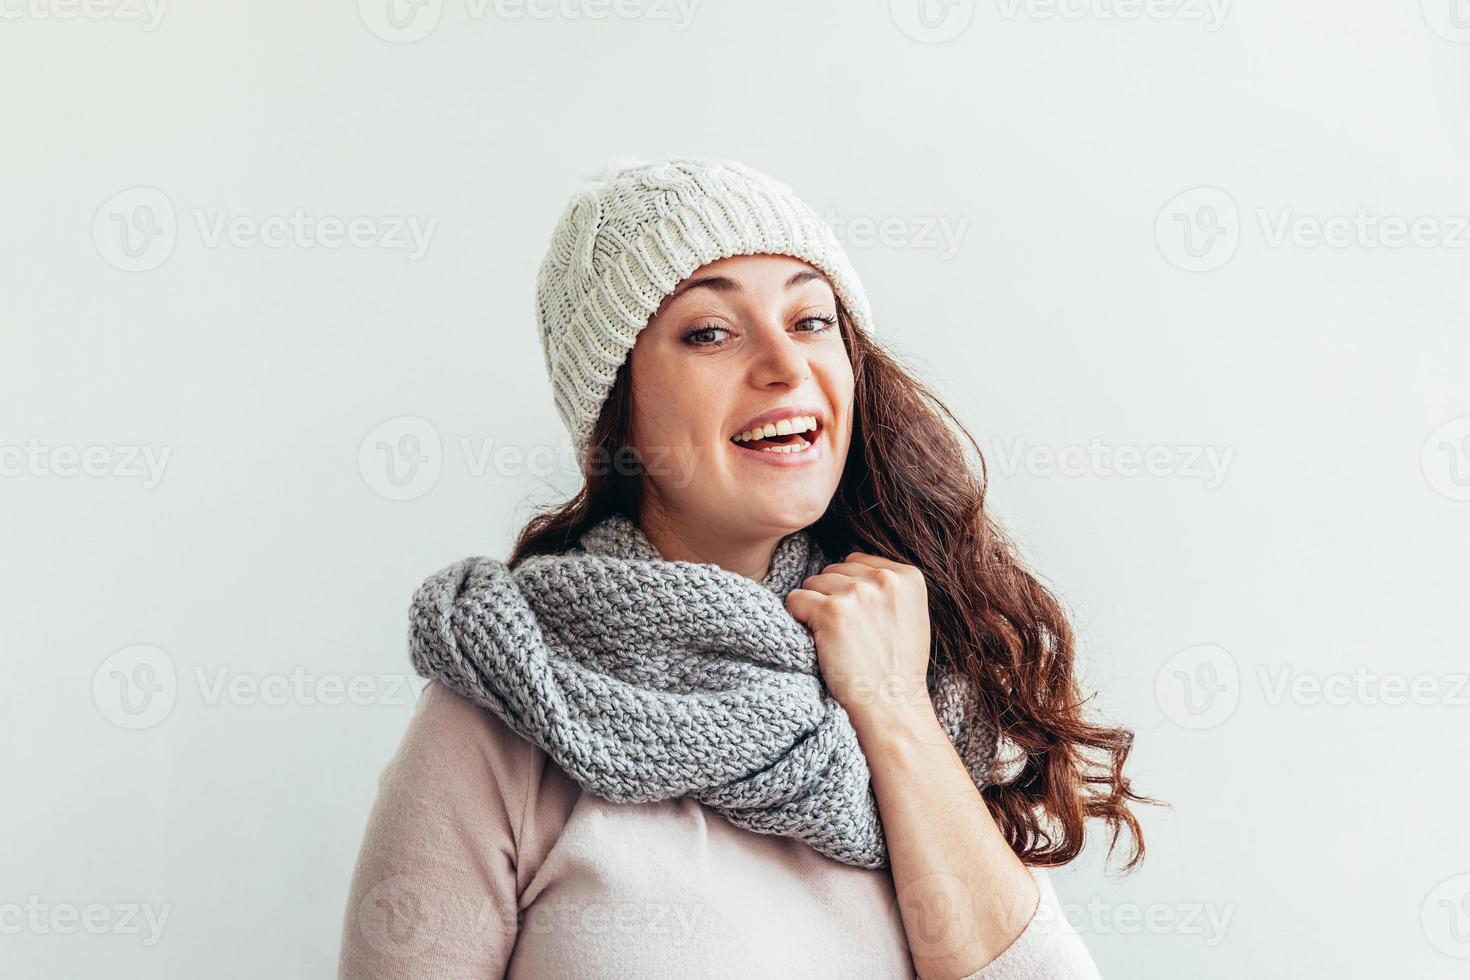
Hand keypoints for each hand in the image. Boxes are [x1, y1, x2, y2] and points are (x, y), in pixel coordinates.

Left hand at [785, 551, 937, 731]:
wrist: (892, 706)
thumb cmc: (898, 667)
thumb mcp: (911, 615)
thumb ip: (889, 587)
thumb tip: (851, 565)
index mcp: (908, 576)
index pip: (857, 562)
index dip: (849, 589)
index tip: (857, 619)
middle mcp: (884, 580)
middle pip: (833, 570)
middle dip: (831, 597)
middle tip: (844, 633)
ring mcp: (857, 594)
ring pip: (813, 583)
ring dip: (814, 608)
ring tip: (834, 639)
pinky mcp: (831, 612)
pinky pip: (795, 599)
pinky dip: (798, 619)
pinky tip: (817, 641)